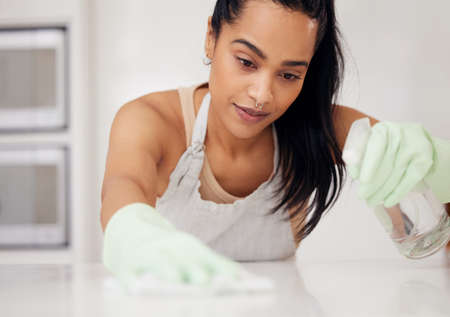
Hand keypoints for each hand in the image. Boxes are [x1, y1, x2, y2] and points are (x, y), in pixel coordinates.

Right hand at [102, 203, 242, 289]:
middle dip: (195, 270)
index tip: (236, 281)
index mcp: (188, 247)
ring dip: (167, 271)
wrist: (129, 229)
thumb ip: (215, 264)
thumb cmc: (167, 248)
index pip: (208, 258)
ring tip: (175, 279)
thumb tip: (239, 276)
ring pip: (158, 263)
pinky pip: (129, 274)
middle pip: (184, 260)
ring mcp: (147, 255)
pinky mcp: (126, 265)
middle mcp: (169, 248)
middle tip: (206, 281)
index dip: (220, 270)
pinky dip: (133, 280)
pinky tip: (136, 287)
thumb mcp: (191, 251)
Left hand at [347, 121, 434, 206]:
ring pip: (395, 174)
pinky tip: (388, 201)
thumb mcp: (369, 141)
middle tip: (361, 196)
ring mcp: (414, 148)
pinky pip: (409, 180)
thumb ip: (357, 153)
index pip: (376, 147)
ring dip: (382, 191)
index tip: (360, 180)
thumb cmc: (385, 142)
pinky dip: (397, 193)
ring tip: (371, 201)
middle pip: (385, 164)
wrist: (414, 137)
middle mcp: (400, 136)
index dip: (369, 164)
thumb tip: (354, 173)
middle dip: (371, 183)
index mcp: (382, 129)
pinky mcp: (424, 160)